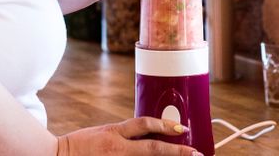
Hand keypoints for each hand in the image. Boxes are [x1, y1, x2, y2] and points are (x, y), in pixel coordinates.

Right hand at [55, 117, 199, 155]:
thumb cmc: (81, 145)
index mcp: (115, 134)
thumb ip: (126, 134)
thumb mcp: (105, 131)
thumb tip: (150, 133)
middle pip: (153, 150)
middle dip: (177, 152)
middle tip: (196, 154)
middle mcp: (118, 150)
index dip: (166, 126)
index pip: (145, 126)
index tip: (183, 129)